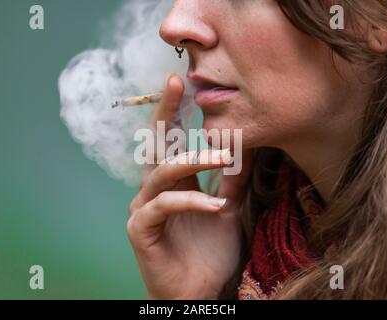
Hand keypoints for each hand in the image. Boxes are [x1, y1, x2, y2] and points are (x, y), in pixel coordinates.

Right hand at [127, 74, 252, 299]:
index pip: (170, 142)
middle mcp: (153, 191)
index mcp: (172, 184)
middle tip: (176, 85)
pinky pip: (163, 207)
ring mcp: (143, 209)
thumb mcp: (228, 210)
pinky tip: (215, 207)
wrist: (200, 292)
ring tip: (222, 156)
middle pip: (154, 146)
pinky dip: (190, 202)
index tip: (182, 83)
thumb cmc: (210, 253)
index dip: (174, 113)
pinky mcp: (141, 230)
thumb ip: (232, 181)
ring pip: (161, 173)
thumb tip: (244, 148)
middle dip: (165, 115)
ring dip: (191, 160)